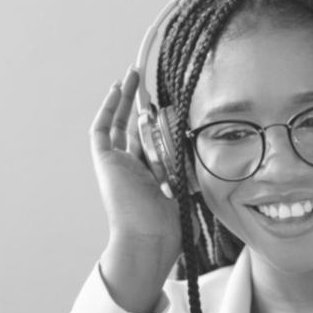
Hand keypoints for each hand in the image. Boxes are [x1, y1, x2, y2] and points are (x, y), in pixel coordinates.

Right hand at [90, 67, 181, 312]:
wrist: (148, 238)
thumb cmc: (169, 226)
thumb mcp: (188, 190)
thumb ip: (192, 171)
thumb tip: (211, 154)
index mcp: (150, 176)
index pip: (152, 143)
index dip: (157, 122)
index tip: (166, 104)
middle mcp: (131, 168)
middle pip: (134, 128)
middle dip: (139, 103)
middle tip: (146, 79)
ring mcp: (116, 164)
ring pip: (118, 124)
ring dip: (124, 98)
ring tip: (134, 74)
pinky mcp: (104, 161)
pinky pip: (101, 129)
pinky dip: (107, 108)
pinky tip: (118, 88)